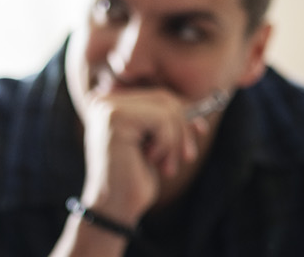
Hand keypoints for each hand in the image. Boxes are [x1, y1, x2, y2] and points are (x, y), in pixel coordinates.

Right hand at [77, 89, 207, 225]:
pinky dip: (167, 144)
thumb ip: (169, 121)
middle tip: (187, 156)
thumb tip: (198, 110)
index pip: (159, 95)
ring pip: (166, 109)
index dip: (184, 113)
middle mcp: (104, 101)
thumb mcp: (156, 143)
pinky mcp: (115, 119)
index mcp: (110, 103)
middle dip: (183, 129)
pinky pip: (162, 120)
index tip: (200, 130)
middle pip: (164, 99)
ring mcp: (107, 108)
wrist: (115, 208)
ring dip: (175, 141)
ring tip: (167, 165)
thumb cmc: (135, 177)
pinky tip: (152, 161)